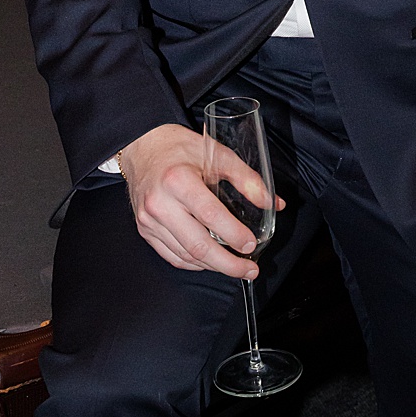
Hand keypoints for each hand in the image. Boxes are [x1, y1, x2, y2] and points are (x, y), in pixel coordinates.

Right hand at [119, 121, 282, 278]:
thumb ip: (246, 179)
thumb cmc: (179, 148)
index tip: (250, 244)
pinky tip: (210, 262)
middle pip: (197, 246)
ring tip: (235, 267)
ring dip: (213, 266)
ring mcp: (149, 220)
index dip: (234, 235)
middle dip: (228, 264)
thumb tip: (273, 204)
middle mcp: (160, 203)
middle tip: (249, 269)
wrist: (143, 147)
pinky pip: (172, 256)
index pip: (210, 216)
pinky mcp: (145, 229)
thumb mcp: (217, 154)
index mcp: (178, 180)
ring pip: (185, 256)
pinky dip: (194, 264)